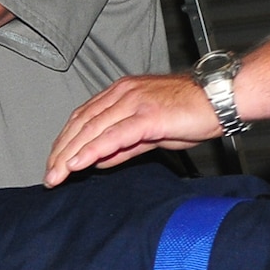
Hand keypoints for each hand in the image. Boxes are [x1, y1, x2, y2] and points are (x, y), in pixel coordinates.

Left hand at [43, 73, 221, 184]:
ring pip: (92, 129)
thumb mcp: (151, 132)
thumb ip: (124, 145)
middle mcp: (122, 94)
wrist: (220, 99)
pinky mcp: (147, 116)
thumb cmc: (192, 112)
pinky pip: (113, 135)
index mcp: (120, 94)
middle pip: (81, 124)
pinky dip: (92, 150)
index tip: (55, 163)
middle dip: (61, 152)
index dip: (65, 141)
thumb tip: (99, 160)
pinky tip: (78, 164)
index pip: (83, 118)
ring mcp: (133, 102)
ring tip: (57, 174)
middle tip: (50, 176)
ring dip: (70, 154)